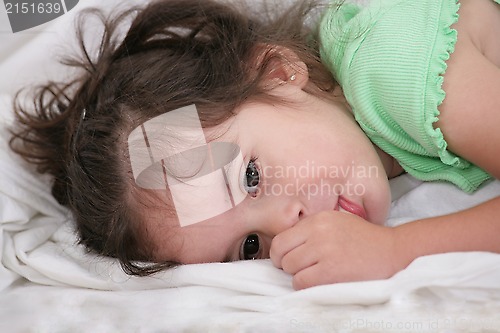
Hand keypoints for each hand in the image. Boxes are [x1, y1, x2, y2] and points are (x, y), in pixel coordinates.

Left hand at [270, 211, 404, 289]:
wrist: (393, 252)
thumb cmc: (365, 240)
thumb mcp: (336, 222)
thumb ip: (311, 230)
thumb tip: (287, 246)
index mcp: (318, 219)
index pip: (281, 238)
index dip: (281, 253)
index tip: (289, 258)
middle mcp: (318, 232)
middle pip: (281, 254)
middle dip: (288, 265)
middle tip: (303, 268)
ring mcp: (324, 250)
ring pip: (290, 268)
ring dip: (298, 276)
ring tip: (315, 274)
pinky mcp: (330, 271)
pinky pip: (301, 282)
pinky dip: (305, 286)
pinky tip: (319, 282)